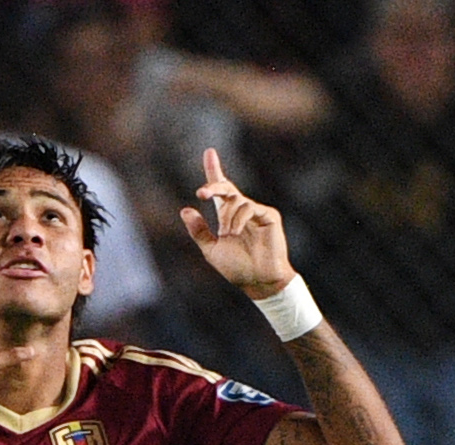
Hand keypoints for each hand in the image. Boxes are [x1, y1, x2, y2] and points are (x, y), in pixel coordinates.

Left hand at [180, 148, 294, 298]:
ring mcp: (256, 212)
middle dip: (213, 187)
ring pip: (236, 201)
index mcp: (228, 216)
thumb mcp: (211, 250)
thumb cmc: (237, 268)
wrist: (258, 281)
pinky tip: (235, 233)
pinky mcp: (269, 215)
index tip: (209, 152)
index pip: (220, 189)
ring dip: (227, 218)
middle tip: (201, 193)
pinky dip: (239, 219)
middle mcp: (242, 210)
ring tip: (227, 235)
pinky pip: (249, 208)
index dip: (214, 170)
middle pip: (227, 189)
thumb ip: (199, 231)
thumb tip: (185, 209)